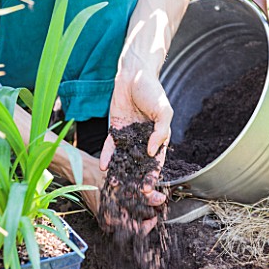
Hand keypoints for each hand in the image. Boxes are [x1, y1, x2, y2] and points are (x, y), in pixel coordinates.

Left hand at [99, 70, 171, 233]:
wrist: (134, 74)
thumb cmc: (152, 90)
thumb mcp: (164, 111)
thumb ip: (161, 131)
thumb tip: (152, 151)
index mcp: (157, 138)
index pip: (156, 161)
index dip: (153, 176)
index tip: (149, 189)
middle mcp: (142, 140)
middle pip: (139, 164)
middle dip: (136, 180)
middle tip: (131, 194)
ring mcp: (128, 136)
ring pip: (123, 158)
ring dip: (119, 171)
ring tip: (114, 185)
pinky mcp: (114, 130)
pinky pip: (110, 146)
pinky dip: (107, 156)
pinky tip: (104, 167)